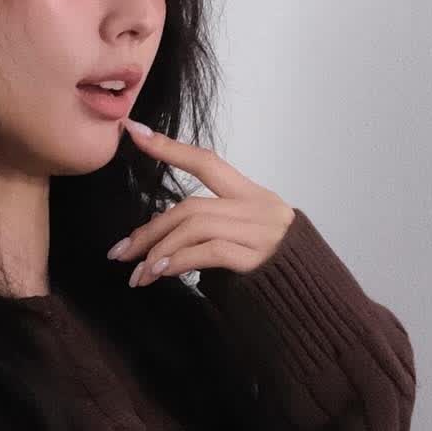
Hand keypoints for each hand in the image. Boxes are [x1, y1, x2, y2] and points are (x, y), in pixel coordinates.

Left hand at [108, 118, 296, 284]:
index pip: (206, 162)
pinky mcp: (259, 258)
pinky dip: (179, 261)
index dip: (169, 147)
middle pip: (190, 205)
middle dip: (150, 230)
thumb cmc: (269, 272)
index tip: (133, 131)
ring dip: (159, 251)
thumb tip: (159, 234)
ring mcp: (261, 231)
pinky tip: (160, 273)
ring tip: (139, 275)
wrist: (309, 299)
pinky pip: (208, 251)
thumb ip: (209, 229)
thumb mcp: (242, 239)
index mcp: (253, 195)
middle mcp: (259, 206)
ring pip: (195, 226)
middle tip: (121, 253)